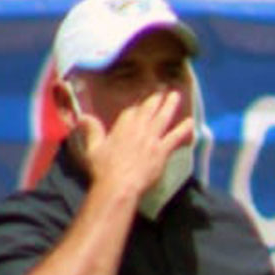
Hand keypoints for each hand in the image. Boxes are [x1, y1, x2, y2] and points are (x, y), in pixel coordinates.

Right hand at [78, 88, 193, 205]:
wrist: (119, 185)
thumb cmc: (103, 168)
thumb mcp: (94, 147)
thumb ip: (92, 130)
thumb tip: (83, 116)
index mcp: (122, 127)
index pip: (131, 111)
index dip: (137, 106)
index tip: (142, 100)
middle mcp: (138, 129)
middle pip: (148, 109)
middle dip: (155, 98)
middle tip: (162, 89)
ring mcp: (152, 139)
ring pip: (163, 118)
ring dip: (170, 105)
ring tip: (176, 95)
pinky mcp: (162, 151)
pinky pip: (175, 137)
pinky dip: (183, 129)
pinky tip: (191, 122)